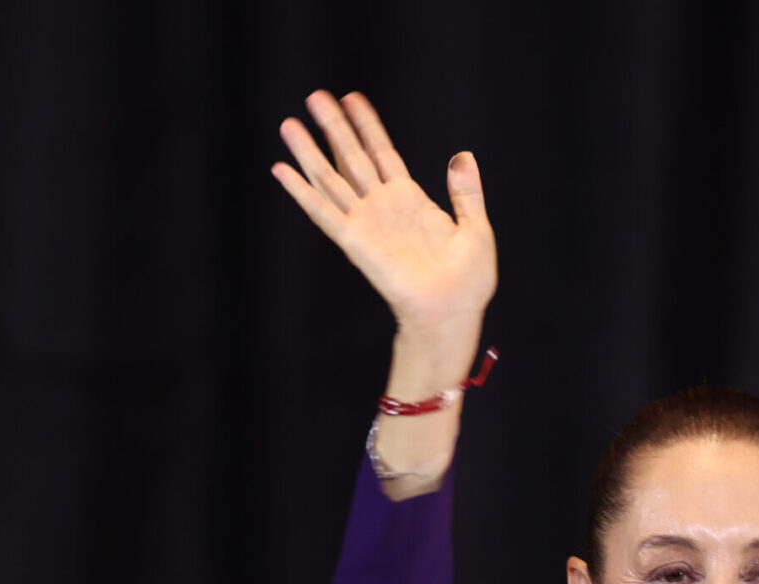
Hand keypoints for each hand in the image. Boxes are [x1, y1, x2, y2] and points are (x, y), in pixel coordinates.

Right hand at [271, 91, 496, 354]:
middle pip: (351, 158)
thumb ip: (466, 193)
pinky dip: (302, 192)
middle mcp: (382, 207)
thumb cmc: (467, 281)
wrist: (452, 312)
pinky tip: (282, 170)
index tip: (352, 98)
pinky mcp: (355, 242)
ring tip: (288, 123)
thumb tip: (462, 156)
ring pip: (331, 178)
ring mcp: (366, 223)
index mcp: (410, 200)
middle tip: (315, 96)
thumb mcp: (476, 228)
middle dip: (334, 127)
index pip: (383, 153)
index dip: (368, 126)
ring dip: (309, 152)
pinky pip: (323, 212)